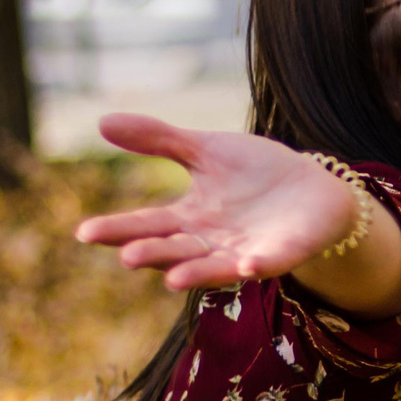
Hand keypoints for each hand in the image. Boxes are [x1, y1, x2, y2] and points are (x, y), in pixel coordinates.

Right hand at [75, 113, 357, 291]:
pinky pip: (268, 262)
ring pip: (214, 266)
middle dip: (152, 253)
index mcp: (190, 217)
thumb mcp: (206, 150)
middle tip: (126, 256)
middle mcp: (212, 242)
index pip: (148, 224)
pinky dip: (257, 264)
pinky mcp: (282, 254)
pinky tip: (246, 265)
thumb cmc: (256, 172)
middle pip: (175, 250)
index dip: (119, 229)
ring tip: (172, 279)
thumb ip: (161, 140)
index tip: (85, 233)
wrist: (314, 188)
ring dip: (195, 273)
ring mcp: (246, 251)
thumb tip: (102, 121)